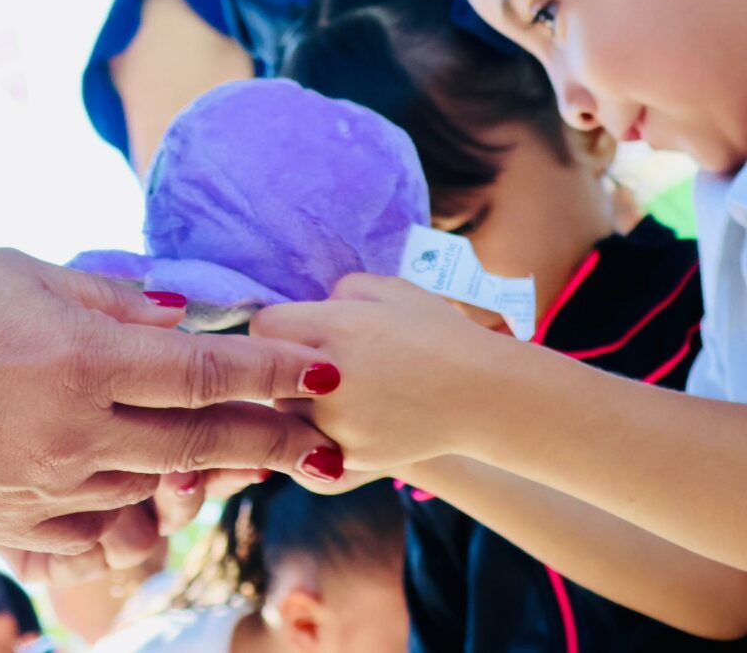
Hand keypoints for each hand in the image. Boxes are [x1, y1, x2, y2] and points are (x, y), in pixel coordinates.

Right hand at [0, 246, 341, 551]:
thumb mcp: (20, 270)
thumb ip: (111, 301)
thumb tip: (186, 318)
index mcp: (76, 361)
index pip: (206, 373)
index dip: (274, 370)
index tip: (325, 364)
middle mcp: (67, 436)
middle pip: (198, 443)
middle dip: (270, 437)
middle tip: (324, 436)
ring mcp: (35, 490)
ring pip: (150, 491)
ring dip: (204, 473)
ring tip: (249, 457)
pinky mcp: (2, 524)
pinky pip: (91, 531)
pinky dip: (131, 511)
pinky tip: (154, 492)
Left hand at [255, 273, 520, 474]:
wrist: (482, 393)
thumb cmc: (437, 332)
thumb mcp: (389, 289)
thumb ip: (339, 292)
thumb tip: (311, 309)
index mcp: (334, 327)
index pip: (263, 327)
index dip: (279, 328)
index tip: (300, 332)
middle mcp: (328, 378)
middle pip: (269, 375)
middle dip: (284, 368)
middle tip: (319, 367)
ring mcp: (338, 423)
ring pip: (286, 414)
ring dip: (299, 405)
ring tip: (342, 394)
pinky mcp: (350, 457)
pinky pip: (308, 447)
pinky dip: (320, 436)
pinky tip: (349, 419)